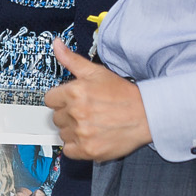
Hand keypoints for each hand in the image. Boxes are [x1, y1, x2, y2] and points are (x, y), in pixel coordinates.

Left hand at [47, 40, 152, 160]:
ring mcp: (82, 133)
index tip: (72, 101)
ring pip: (62, 133)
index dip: (61, 99)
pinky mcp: (88, 150)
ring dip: (72, 130)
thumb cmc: (123, 94)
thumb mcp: (96, 72)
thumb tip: (56, 44)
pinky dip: (76, 146)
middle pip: (56, 117)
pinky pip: (69, 150)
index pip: (50, 100)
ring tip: (90, 124)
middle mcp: (76, 113)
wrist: (146, 115)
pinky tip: (89, 137)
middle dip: (68, 114)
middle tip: (86, 112)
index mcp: (74, 92)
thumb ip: (71, 59)